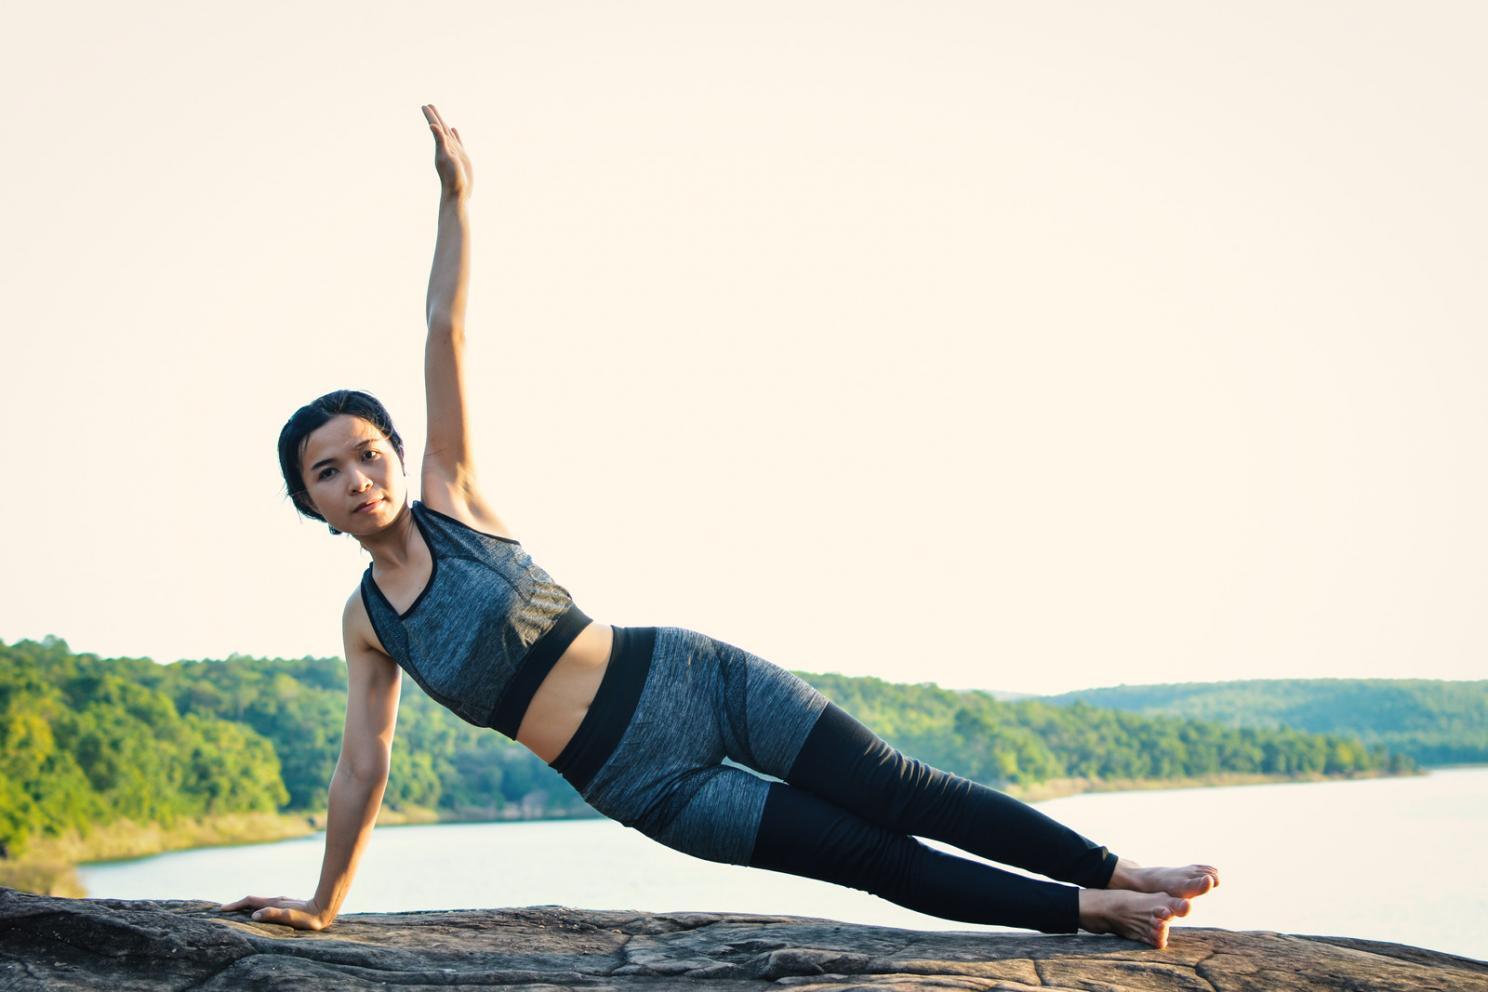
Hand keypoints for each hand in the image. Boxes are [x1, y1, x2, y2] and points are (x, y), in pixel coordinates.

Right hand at [218, 894, 332, 930]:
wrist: (325, 909)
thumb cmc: (308, 917)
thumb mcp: (290, 917)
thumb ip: (273, 915)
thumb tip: (253, 916)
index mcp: (274, 903)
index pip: (250, 901)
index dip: (235, 905)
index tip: (222, 909)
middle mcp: (276, 900)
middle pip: (252, 901)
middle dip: (237, 905)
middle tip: (223, 910)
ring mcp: (281, 902)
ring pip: (259, 902)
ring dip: (246, 906)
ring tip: (235, 912)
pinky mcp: (286, 906)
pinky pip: (266, 905)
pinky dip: (256, 908)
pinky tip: (258, 913)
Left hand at [422, 103, 472, 199]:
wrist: (458, 193)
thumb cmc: (452, 178)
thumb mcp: (446, 157)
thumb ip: (440, 141)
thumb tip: (432, 125)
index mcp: (442, 146)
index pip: (435, 127)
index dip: (430, 116)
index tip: (424, 106)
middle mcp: (447, 147)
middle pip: (440, 128)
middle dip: (435, 117)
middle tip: (428, 105)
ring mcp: (454, 152)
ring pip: (448, 134)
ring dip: (444, 125)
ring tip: (440, 117)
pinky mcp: (461, 157)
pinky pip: (457, 142)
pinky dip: (455, 135)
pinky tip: (454, 130)